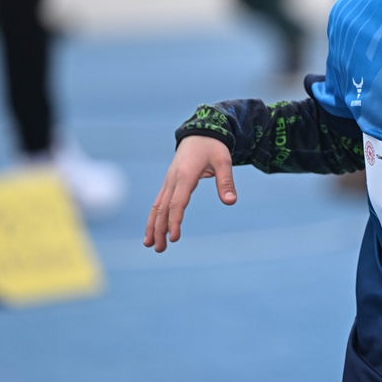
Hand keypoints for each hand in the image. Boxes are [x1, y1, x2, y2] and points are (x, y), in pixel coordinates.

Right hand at [144, 136, 236, 252]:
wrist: (200, 132)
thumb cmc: (213, 147)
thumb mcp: (223, 161)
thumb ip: (226, 182)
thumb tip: (231, 202)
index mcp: (185, 176)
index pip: (177, 203)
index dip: (175, 221)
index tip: (174, 238)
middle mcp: (172, 180)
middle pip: (163, 208)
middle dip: (159, 229)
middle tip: (160, 249)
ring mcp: (168, 181)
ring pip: (157, 206)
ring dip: (153, 225)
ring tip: (150, 244)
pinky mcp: (169, 183)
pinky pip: (159, 202)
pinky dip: (154, 216)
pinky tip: (153, 230)